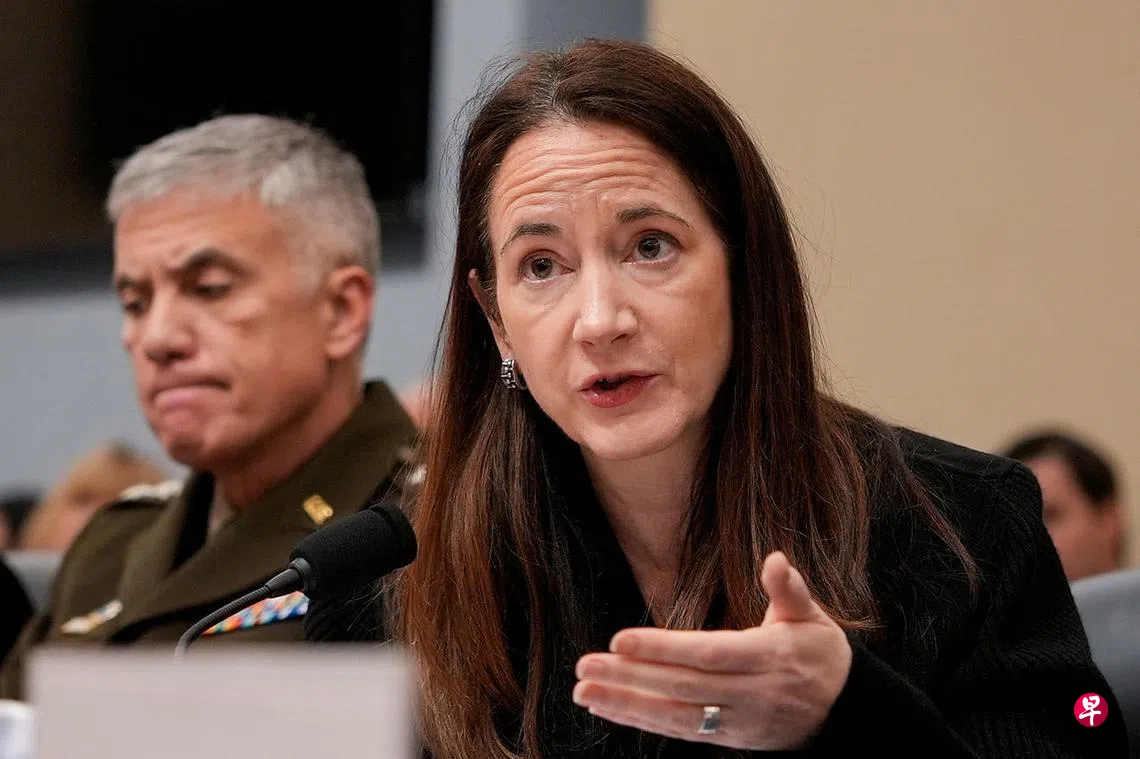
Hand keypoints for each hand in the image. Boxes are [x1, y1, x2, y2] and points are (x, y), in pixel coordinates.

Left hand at [572, 551, 852, 749]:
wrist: (846, 712)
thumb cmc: (820, 654)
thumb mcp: (813, 617)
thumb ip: (790, 590)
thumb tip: (777, 559)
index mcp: (769, 658)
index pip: (708, 654)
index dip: (663, 649)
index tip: (619, 640)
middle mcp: (751, 694)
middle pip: (682, 686)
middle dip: (629, 678)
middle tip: (584, 666)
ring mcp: (739, 721)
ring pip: (675, 714)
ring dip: (625, 704)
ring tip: (583, 691)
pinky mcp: (728, 739)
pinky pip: (679, 730)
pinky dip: (641, 720)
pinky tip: (608, 708)